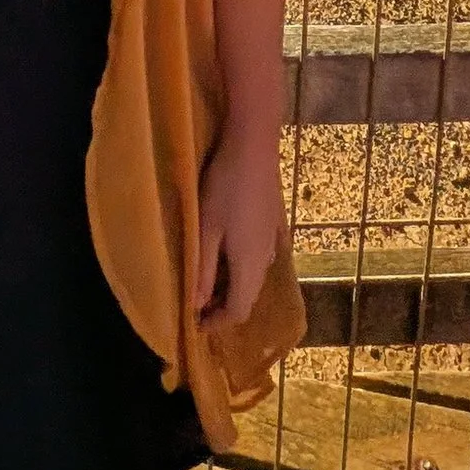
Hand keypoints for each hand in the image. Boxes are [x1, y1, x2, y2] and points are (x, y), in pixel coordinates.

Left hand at [194, 126, 284, 334]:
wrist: (254, 145)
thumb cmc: (224, 187)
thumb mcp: (206, 230)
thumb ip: (202, 269)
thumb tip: (197, 305)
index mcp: (249, 265)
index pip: (238, 310)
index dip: (217, 323)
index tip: (195, 323)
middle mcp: (266, 258)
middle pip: (249, 297)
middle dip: (224, 307)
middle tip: (197, 304)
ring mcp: (273, 240)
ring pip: (255, 276)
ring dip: (232, 285)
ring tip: (207, 280)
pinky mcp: (274, 222)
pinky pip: (261, 257)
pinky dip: (243, 266)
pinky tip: (229, 253)